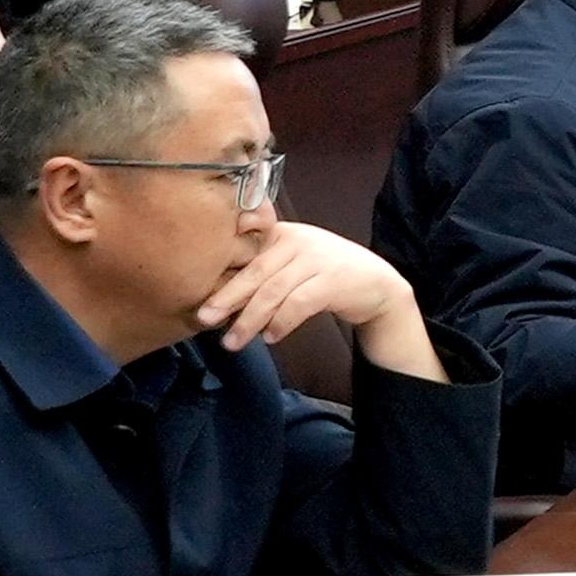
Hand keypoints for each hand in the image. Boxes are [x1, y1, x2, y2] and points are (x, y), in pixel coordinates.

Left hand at [192, 220, 437, 373]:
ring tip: (233, 342)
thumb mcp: (294, 261)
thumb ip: (263, 267)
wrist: (377, 285)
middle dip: (227, 298)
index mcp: (283, 233)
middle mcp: (298, 240)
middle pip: (254, 272)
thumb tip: (218, 295)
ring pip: (273, 291)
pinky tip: (271, 337)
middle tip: (204, 318)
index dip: (223, 269)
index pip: (246, 250)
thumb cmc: (326, 276)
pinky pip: (298, 304)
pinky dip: (281, 323)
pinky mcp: (333, 280)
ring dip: (249, 320)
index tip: (198, 289)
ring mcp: (317, 259)